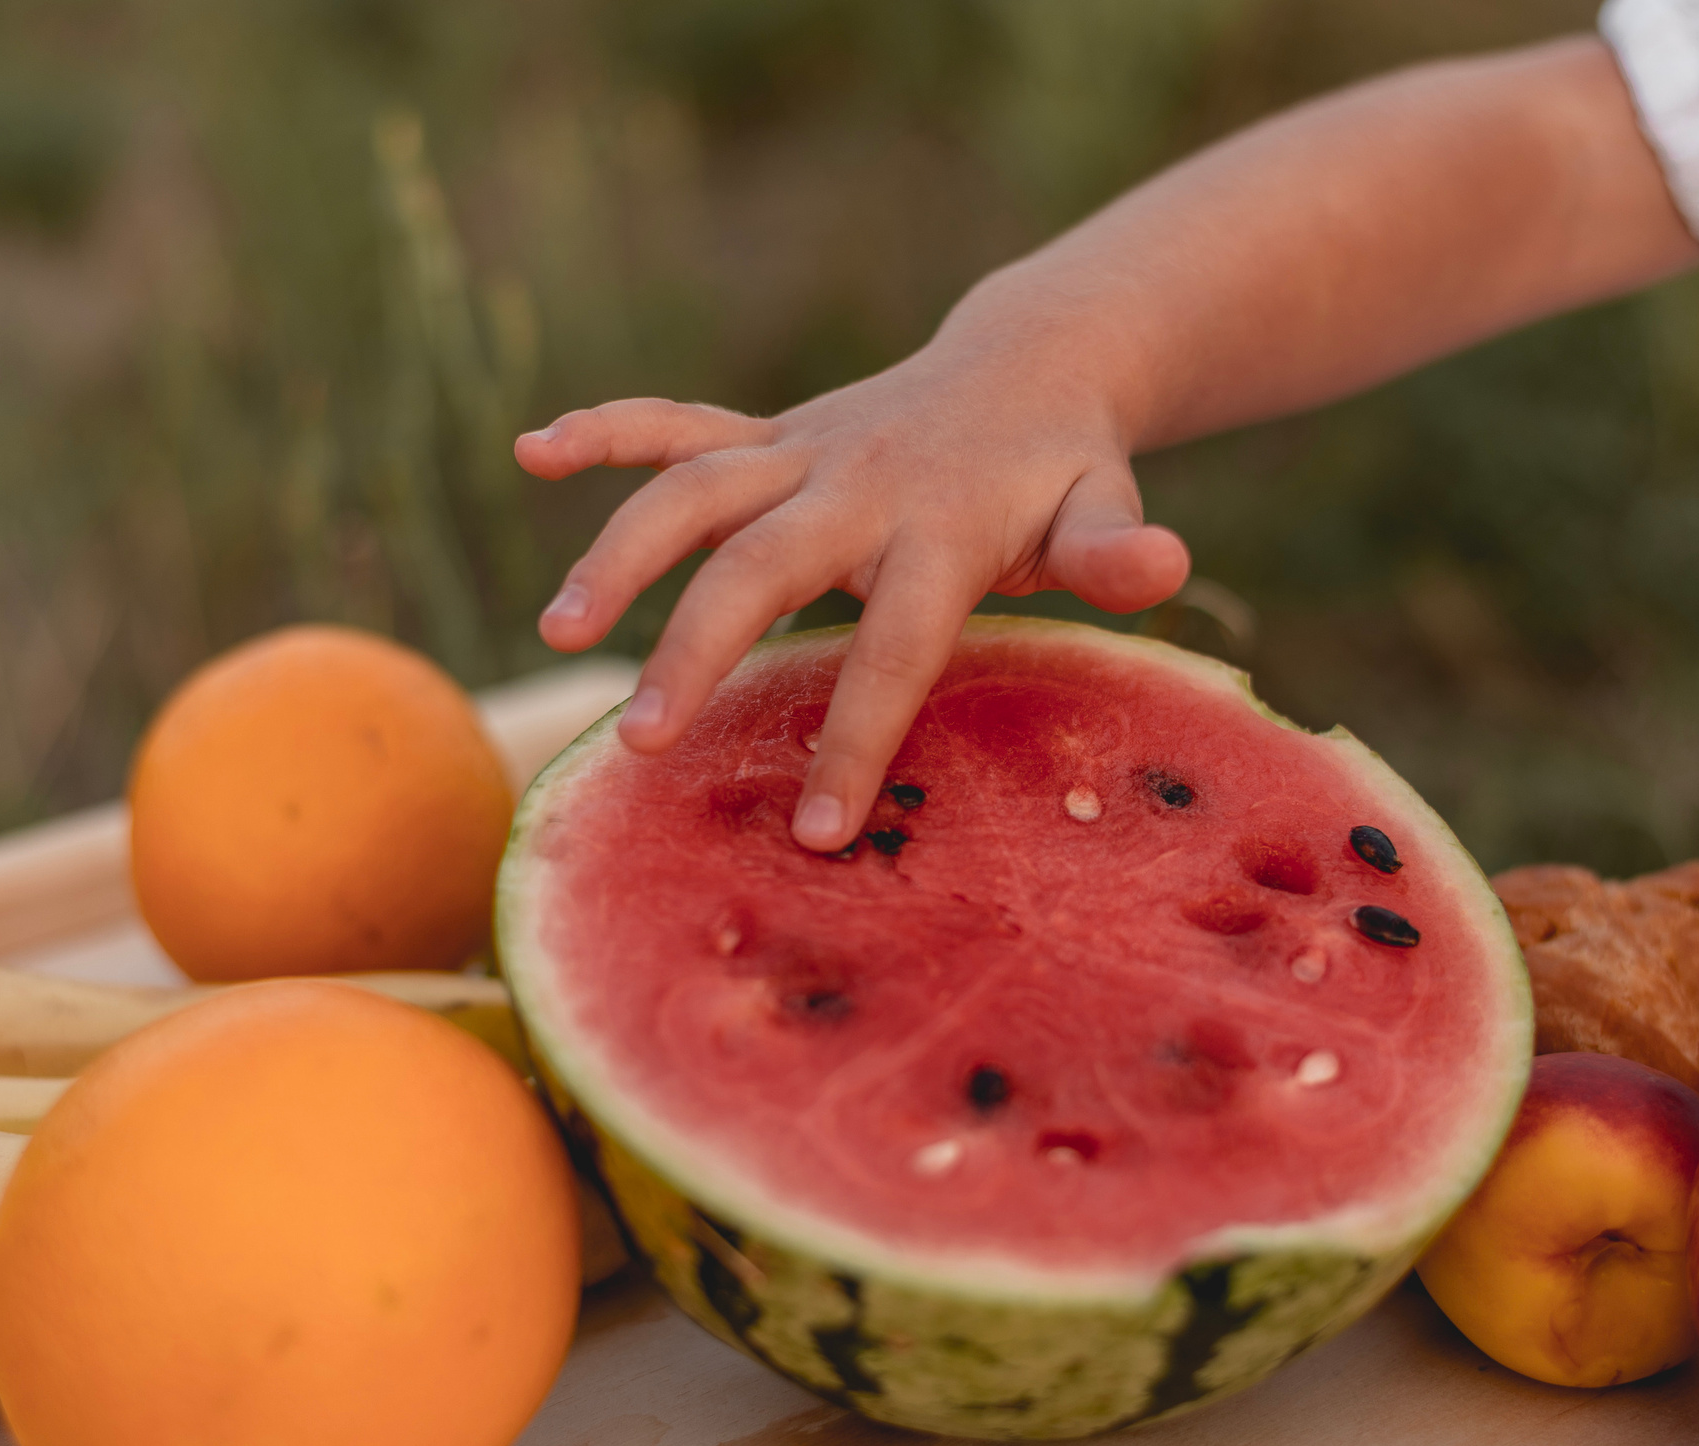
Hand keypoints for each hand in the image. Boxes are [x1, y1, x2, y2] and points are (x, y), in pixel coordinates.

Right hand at [515, 338, 1189, 848]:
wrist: (1031, 362)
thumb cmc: (1066, 474)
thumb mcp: (1105, 507)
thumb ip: (1116, 549)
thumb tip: (1164, 567)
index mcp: (939, 526)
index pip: (894, 645)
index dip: (855, 735)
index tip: (817, 830)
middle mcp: (855, 482)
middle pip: (758, 565)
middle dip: (696, 650)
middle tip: (644, 743)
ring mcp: (800, 450)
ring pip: (692, 491)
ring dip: (619, 551)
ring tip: (558, 631)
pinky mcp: (768, 434)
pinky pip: (678, 422)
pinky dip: (608, 429)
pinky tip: (533, 450)